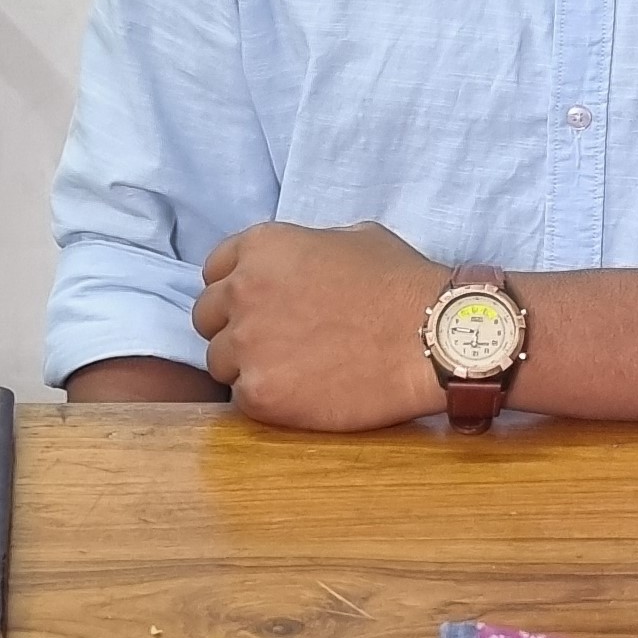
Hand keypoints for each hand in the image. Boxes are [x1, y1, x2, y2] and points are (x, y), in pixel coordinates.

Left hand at [190, 221, 445, 430]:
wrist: (431, 339)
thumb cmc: (402, 285)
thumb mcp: (353, 238)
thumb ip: (306, 249)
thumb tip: (296, 265)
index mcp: (264, 246)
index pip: (215, 270)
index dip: (237, 288)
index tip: (258, 305)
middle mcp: (244, 290)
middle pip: (207, 317)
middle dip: (234, 327)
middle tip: (275, 341)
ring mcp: (247, 344)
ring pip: (219, 362)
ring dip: (248, 365)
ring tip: (295, 369)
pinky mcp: (259, 394)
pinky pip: (242, 398)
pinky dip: (268, 397)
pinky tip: (305, 391)